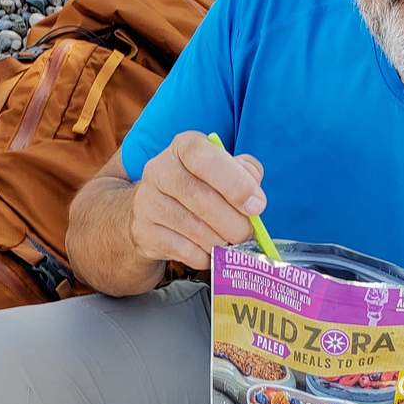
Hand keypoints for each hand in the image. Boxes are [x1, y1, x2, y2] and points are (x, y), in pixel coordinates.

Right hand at [129, 130, 265, 269]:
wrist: (152, 210)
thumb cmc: (200, 185)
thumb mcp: (224, 169)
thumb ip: (246, 173)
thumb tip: (254, 198)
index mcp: (184, 147)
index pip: (205, 158)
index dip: (235, 183)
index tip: (258, 206)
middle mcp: (160, 169)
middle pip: (202, 198)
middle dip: (235, 223)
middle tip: (248, 234)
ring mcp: (148, 202)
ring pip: (195, 229)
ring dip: (222, 242)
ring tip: (231, 244)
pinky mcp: (145, 232)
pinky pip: (184, 251)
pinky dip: (206, 256)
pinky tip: (211, 252)